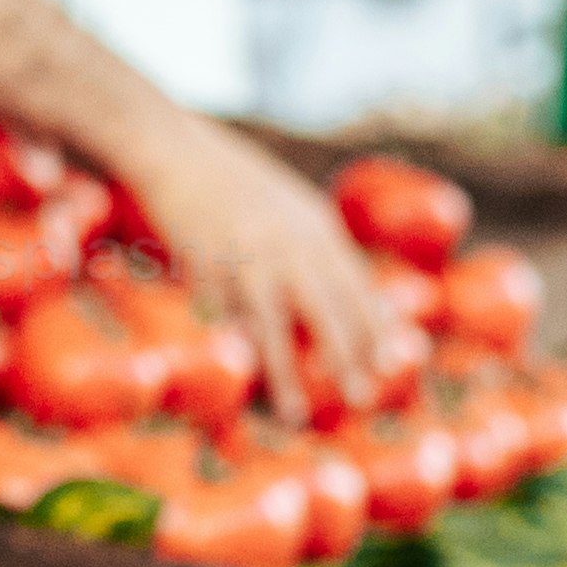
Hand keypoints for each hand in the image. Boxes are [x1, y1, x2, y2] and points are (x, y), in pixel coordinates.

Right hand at [117, 113, 407, 407]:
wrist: (176, 150)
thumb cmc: (240, 185)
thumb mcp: (295, 210)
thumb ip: (326, 251)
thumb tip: (365, 301)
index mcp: (315, 227)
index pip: (355, 286)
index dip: (374, 328)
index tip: (390, 365)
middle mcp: (286, 243)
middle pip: (326, 308)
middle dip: (347, 356)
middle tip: (362, 397)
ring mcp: (243, 256)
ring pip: (272, 326)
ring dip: (285, 375)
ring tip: (296, 415)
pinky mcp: (203, 268)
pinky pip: (224, 320)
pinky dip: (236, 352)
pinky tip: (242, 380)